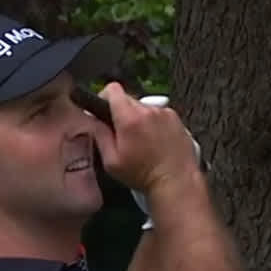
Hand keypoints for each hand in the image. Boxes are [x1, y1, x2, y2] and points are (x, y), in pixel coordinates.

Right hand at [87, 83, 202, 195]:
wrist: (175, 182)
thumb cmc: (144, 175)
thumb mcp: (112, 161)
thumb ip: (100, 136)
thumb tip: (94, 121)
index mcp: (129, 118)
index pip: (113, 89)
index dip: (105, 97)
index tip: (104, 109)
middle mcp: (148, 111)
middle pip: (128, 99)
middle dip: (122, 113)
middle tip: (123, 135)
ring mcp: (164, 113)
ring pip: (144, 108)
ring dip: (140, 119)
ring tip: (142, 142)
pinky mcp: (176, 119)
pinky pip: (159, 115)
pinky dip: (155, 124)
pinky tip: (155, 142)